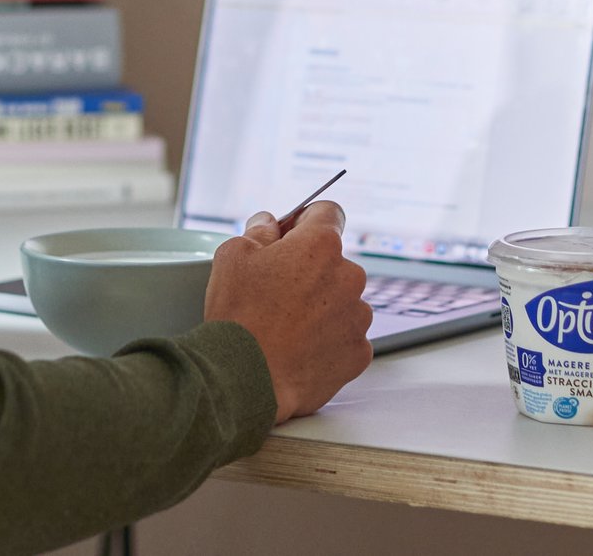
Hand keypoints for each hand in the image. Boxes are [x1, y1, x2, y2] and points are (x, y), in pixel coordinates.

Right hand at [204, 200, 371, 419]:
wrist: (246, 380)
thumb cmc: (239, 317)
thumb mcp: (234, 255)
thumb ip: (258, 231)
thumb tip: (269, 225)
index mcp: (321, 245)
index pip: (329, 212)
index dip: (306, 221)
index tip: (293, 234)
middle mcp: (349, 276)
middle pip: (334, 261)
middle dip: (310, 270)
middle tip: (277, 291)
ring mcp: (358, 317)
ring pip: (343, 300)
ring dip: (322, 306)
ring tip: (286, 326)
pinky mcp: (358, 353)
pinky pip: (347, 337)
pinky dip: (328, 340)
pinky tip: (300, 348)